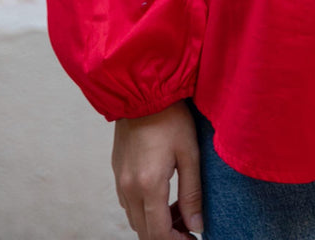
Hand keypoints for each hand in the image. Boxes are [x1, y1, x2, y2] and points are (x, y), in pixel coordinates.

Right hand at [112, 101, 203, 239]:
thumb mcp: (189, 153)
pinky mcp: (117, 172)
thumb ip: (192, 193)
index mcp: (148, 185)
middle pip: (145, 232)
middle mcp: (129, 188)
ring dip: (155, 224)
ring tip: (180, 211)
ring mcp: (119, 181)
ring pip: (135, 220)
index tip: (194, 238)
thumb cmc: (170, 117)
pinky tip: (163, 197)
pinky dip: (145, 210)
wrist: (142, 90)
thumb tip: (197, 227)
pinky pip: (128, 204)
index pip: (159, 234)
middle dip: (168, 236)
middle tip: (190, 226)